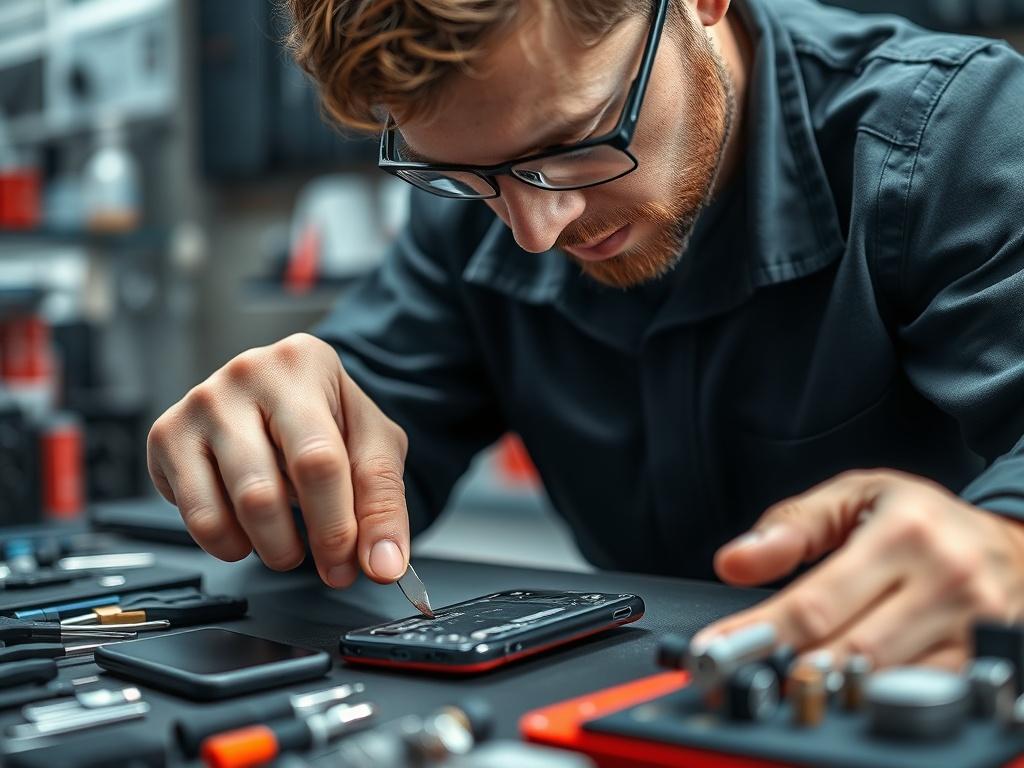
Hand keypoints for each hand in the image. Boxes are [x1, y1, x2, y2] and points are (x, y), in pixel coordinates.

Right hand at [147, 333, 410, 588]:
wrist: (287, 397)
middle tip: (325, 563)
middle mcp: (244, 375)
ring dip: (268, 548)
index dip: (336, 526)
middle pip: (265, 491)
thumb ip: (383, 503)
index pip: (318, 461)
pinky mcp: (167, 436)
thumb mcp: (373, 446)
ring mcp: (199, 404)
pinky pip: (194, 517)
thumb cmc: (330, 418)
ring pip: (229, 507)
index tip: (350, 563)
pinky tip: (250, 528)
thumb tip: (385, 564)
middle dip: (300, 545)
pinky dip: (229, 542)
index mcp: (303, 363)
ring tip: (290, 543)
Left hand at [693, 469, 1023, 669]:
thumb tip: (734, 561)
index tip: (719, 648)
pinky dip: (883, 698)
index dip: (761, 632)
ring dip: (835, 691)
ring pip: (890, 678)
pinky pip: (929, 692)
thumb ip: (791, 526)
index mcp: (904, 533)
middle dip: (791, 669)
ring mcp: (974, 624)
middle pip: (852, 649)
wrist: (1009, 539)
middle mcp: (945, 579)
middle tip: (747, 678)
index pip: (816, 601)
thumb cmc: (921, 517)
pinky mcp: (990, 655)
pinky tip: (851, 694)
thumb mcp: (854, 497)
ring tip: (791, 689)